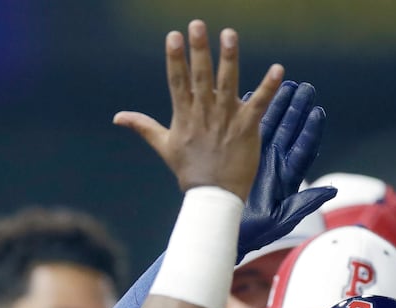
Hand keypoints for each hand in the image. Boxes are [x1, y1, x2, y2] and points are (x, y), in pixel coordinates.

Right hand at [114, 20, 284, 200]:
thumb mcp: (164, 146)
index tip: (173, 36)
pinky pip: (259, 104)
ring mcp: (225, 120)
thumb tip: (117, 117)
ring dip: (229, 59)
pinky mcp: (246, 128)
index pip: (177, 81)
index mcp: (184, 115)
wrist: (212, 196)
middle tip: (197, 24)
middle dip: (199, 50)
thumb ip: (143, 126)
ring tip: (229, 35)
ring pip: (227, 84)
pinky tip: (278, 69)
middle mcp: (204, 114)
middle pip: (201, 76)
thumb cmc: (190, 171)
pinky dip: (268, 87)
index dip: (175, 58)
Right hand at [238, 80, 335, 260]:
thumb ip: (304, 203)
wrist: (226, 233)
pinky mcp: (242, 157)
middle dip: (297, 109)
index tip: (317, 112)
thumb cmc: (255, 232)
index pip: (303, 149)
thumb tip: (331, 191)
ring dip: (278, 106)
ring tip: (285, 84)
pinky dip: (251, 114)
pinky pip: (248, 132)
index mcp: (287, 178)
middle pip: (289, 131)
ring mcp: (259, 159)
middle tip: (305, 88)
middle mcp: (275, 165)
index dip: (310, 131)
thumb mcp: (282, 219)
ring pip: (270, 127)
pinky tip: (253, 97)